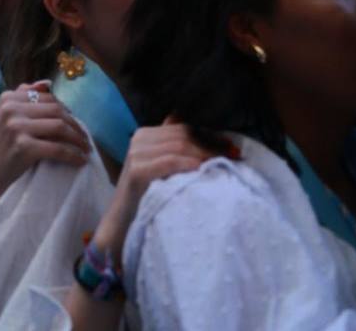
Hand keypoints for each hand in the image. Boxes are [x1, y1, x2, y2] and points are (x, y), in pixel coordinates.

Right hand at [0, 81, 90, 206]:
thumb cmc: (1, 146)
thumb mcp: (6, 116)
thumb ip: (24, 96)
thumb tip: (48, 83)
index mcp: (8, 97)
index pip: (47, 97)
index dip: (65, 109)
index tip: (74, 122)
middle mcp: (11, 108)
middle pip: (55, 109)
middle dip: (75, 123)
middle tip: (85, 137)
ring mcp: (17, 127)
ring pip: (59, 126)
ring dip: (77, 139)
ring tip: (86, 148)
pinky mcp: (24, 147)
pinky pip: (57, 148)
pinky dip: (73, 155)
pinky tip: (80, 161)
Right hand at [93, 120, 219, 254]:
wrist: (120, 227)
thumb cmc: (145, 199)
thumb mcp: (159, 170)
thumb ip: (172, 151)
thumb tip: (203, 139)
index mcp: (146, 135)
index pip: (183, 128)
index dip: (209, 135)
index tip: (231, 146)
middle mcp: (140, 139)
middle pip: (183, 135)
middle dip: (211, 144)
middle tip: (234, 155)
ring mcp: (137, 153)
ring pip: (179, 145)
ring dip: (205, 153)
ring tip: (224, 163)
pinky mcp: (137, 171)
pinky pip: (170, 161)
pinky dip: (189, 163)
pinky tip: (203, 170)